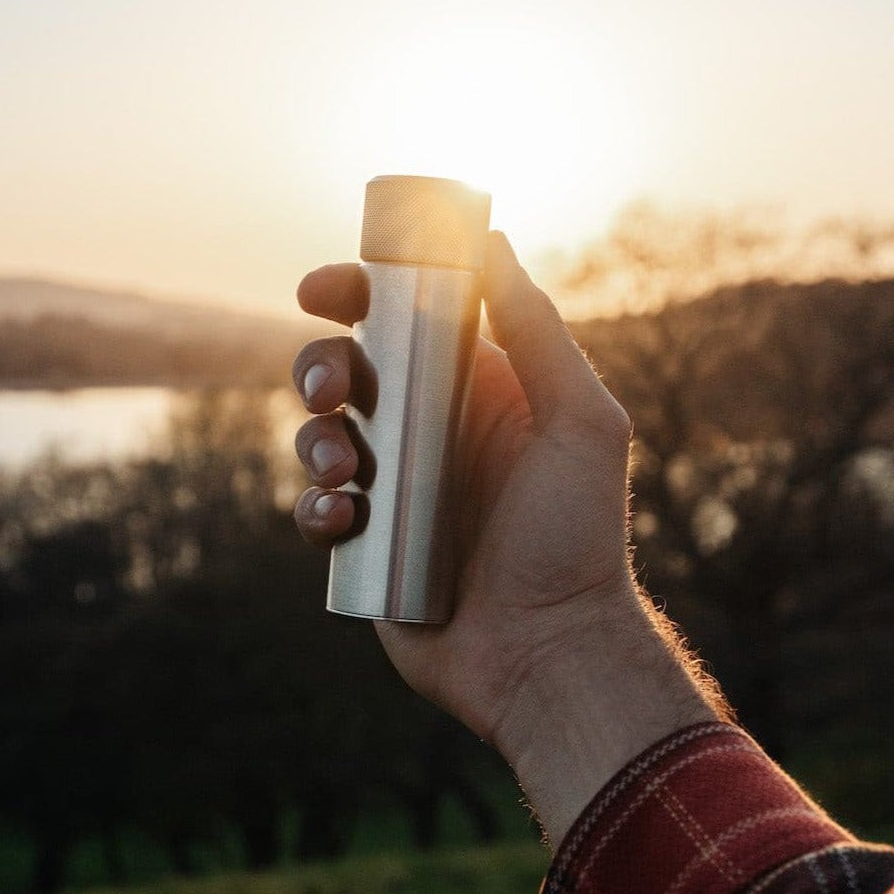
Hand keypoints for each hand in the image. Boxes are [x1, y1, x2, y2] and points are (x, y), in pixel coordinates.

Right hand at [293, 232, 723, 840]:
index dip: (356, 295)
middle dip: (321, 367)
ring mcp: (394, 491)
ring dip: (313, 441)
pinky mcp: (366, 547)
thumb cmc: (578, 539)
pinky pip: (314, 512)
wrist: (550, 653)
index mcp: (477, 391)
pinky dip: (313, 509)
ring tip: (346, 472)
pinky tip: (342, 521)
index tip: (321, 288)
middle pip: (346, 372)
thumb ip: (538, 331)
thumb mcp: (580, 422)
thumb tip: (493, 241)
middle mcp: (429, 433)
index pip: (404, 321)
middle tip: (335, 391)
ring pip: (319, 438)